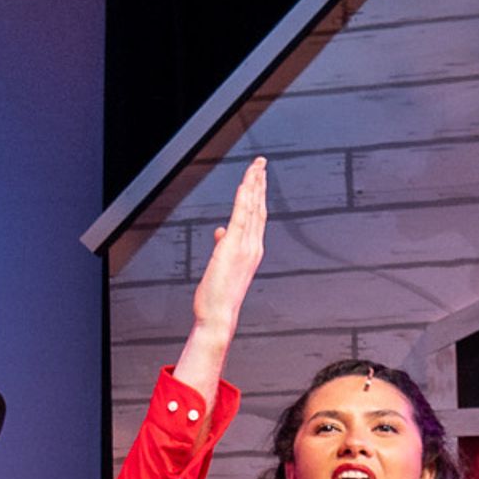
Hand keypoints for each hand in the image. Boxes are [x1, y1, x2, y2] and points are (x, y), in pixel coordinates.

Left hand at [189, 158, 270, 341]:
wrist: (218, 315)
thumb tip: (220, 230)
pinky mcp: (232, 249)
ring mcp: (245, 247)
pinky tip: (244, 186)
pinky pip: (240, 219)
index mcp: (252, 249)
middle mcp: (253, 245)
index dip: (259, 194)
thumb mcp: (222, 265)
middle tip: (261, 163)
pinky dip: (243, 201)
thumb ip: (223, 245)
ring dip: (254, 186)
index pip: (257, 215)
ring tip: (256, 167)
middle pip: (259, 207)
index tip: (259, 177)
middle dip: (260, 183)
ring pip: (251, 209)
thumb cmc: (218, 294)